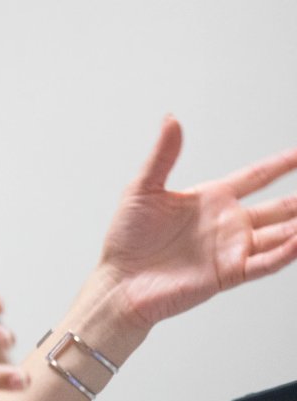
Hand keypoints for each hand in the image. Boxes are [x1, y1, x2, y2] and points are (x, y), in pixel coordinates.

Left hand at [100, 116, 296, 329]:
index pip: (256, 177)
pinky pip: (266, 262)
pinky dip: (286, 252)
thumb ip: (163, 155)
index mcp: (210, 199)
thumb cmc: (127, 238)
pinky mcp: (229, 273)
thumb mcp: (143, 188)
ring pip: (281, 234)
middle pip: (279, 207)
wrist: (120, 280)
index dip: (282, 164)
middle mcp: (227, 223)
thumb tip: (171, 120)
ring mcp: (231, 249)